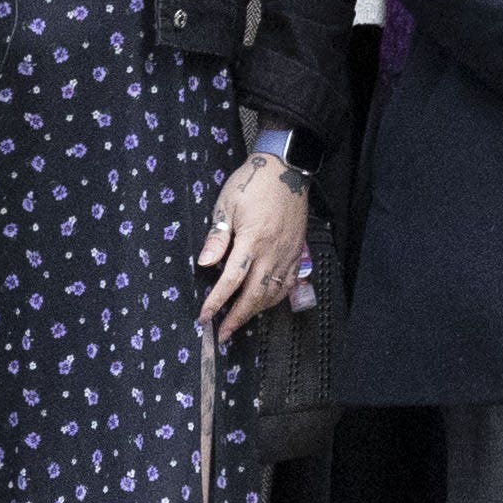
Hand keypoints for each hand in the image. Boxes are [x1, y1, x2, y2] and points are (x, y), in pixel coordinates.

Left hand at [198, 156, 309, 330]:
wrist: (286, 169)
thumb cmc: (252, 183)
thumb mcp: (227, 204)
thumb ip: (218, 236)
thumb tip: (205, 264)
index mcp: (253, 240)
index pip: (232, 280)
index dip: (217, 301)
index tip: (205, 316)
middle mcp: (273, 251)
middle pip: (255, 294)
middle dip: (238, 317)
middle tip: (223, 333)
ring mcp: (288, 253)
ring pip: (273, 293)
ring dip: (256, 311)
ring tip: (240, 322)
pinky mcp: (297, 251)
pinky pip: (288, 283)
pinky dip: (275, 298)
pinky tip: (264, 303)